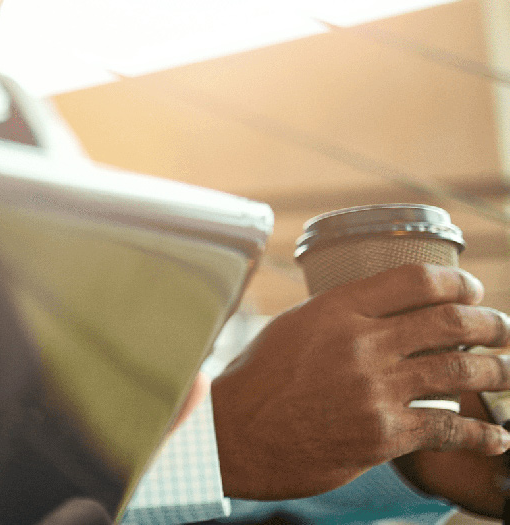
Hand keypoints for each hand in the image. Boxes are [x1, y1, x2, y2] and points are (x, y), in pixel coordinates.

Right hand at [211, 263, 509, 499]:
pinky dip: (484, 433)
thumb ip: (340, 317)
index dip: (458, 282)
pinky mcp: (383, 434)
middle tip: (500, 331)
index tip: (472, 290)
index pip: (417, 280)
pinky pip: (451, 428)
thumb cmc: (258, 383)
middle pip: (452, 322)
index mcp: (336, 309)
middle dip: (491, 324)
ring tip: (505, 374)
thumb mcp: (293, 328)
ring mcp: (375, 390)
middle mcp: (361, 344)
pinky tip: (496, 436)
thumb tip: (383, 312)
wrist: (233, 435)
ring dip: (497, 372)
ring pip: (462, 371)